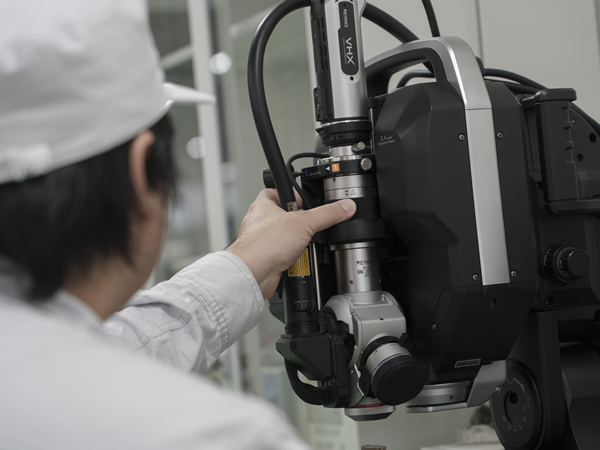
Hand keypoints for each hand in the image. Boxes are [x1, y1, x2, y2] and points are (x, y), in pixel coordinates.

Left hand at [226, 189, 356, 298]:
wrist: (253, 273)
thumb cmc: (263, 244)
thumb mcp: (304, 223)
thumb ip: (326, 214)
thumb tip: (344, 206)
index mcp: (264, 205)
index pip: (277, 191)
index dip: (292, 194)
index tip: (305, 199)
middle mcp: (261, 222)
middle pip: (285, 216)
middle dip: (300, 223)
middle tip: (309, 225)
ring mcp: (263, 241)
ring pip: (286, 238)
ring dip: (298, 243)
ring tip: (303, 244)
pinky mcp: (267, 258)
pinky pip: (285, 255)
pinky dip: (294, 258)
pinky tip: (297, 259)